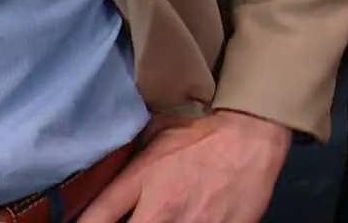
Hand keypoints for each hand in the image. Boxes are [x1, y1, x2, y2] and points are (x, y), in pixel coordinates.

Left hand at [80, 111, 292, 222]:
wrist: (251, 135)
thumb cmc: (203, 133)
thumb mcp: (157, 136)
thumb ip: (130, 159)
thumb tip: (104, 167)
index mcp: (142, 181)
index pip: (96, 218)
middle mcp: (162, 209)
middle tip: (136, 220)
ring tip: (166, 219)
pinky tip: (191, 221)